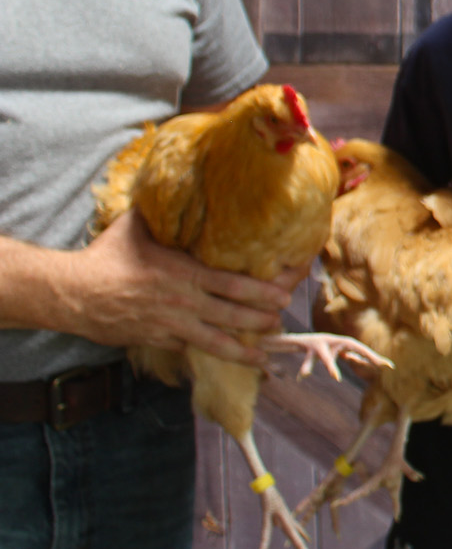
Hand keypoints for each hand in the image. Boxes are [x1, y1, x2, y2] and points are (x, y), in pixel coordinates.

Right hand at [52, 210, 296, 366]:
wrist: (70, 293)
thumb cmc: (105, 257)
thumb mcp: (137, 227)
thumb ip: (163, 216)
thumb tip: (177, 190)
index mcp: (183, 272)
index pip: (232, 284)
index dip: (262, 291)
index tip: (284, 295)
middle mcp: (182, 302)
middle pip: (231, 315)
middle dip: (260, 320)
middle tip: (281, 322)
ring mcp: (169, 325)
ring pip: (213, 341)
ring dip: (241, 350)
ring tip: (263, 356)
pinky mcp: (155, 340)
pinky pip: (187, 348)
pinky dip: (207, 353)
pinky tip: (225, 357)